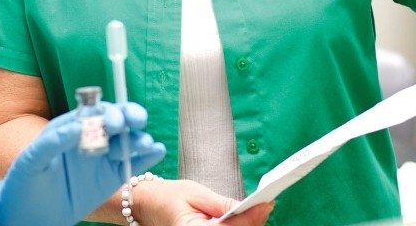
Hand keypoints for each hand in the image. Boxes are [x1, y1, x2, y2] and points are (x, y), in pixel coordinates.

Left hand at [0, 101, 165, 225]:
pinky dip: (147, 157)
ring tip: (145, 144)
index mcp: (70, 127)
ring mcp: (102, 158)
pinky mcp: (111, 178)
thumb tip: (77, 126)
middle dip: (128, 118)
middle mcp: (90, 138)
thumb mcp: (32, 160)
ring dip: (139, 139)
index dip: (107, 111)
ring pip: (127, 142)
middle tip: (135, 122)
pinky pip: (132, 164)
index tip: (114, 121)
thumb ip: (52, 141)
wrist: (27, 215)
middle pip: (116, 121)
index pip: (94, 111)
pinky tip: (156, 151)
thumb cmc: (23, 183)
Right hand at [130, 178, 272, 225]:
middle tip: (265, 204)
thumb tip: (248, 207)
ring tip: (257, 209)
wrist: (147, 204)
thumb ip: (222, 204)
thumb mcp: (195, 193)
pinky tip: (244, 218)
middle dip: (252, 221)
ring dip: (247, 225)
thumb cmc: (167, 197)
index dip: (251, 217)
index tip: (267, 203)